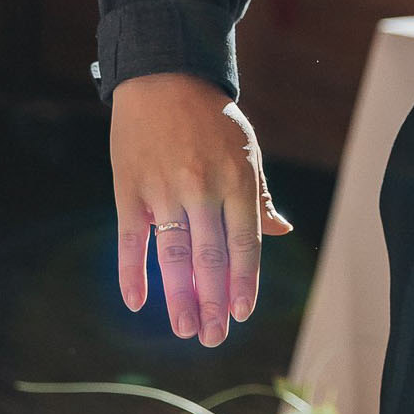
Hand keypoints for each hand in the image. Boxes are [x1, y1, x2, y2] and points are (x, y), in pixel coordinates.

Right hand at [110, 72, 291, 346]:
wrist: (163, 76)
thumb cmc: (211, 118)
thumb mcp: (246, 149)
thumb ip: (259, 195)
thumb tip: (282, 231)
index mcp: (237, 178)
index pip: (244, 243)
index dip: (244, 282)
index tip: (242, 314)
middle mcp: (202, 187)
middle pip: (209, 258)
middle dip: (213, 302)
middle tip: (214, 337)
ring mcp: (163, 190)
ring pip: (173, 256)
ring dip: (178, 298)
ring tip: (185, 329)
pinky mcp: (130, 190)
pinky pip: (131, 240)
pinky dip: (132, 274)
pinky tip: (137, 304)